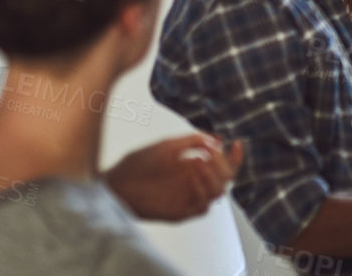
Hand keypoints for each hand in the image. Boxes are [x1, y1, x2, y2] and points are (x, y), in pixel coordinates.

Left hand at [104, 134, 242, 221]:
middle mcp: (193, 182)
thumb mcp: (166, 145)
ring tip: (201, 162)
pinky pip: (202, 207)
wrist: (116, 185)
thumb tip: (216, 141)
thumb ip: (192, 140)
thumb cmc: (136, 165)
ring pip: (218, 192)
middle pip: (225, 178)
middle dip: (225, 164)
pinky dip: (202, 191)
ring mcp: (187, 197)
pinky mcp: (180, 212)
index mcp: (193, 166)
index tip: (236, 143)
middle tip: (212, 154)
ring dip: (215, 177)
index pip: (221, 163)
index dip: (233, 155)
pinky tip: (192, 177)